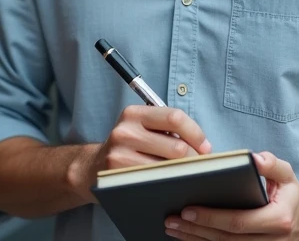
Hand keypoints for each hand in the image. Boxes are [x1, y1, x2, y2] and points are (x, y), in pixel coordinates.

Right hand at [76, 106, 212, 200]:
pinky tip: (173, 185)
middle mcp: (125, 130)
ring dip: (184, 174)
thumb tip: (203, 146)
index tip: (206, 148)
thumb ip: (166, 129)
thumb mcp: (140, 127)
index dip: (196, 134)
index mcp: (134, 113)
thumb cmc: (127, 147)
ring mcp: (120, 154)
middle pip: (175, 146)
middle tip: (201, 168)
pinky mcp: (118, 176)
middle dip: (194, 160)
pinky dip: (168, 184)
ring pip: (167, 167)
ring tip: (190, 177)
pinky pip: (154, 181)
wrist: (91, 169)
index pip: (174, 117)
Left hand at [165, 151, 298, 240]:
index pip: (238, 221)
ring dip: (195, 240)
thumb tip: (254, 158)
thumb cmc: (292, 196)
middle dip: (196, 230)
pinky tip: (187, 236)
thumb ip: (272, 165)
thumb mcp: (288, 175)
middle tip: (172, 219)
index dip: (211, 218)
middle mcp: (270, 240)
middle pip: (226, 238)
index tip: (188, 209)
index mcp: (278, 219)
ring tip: (173, 227)